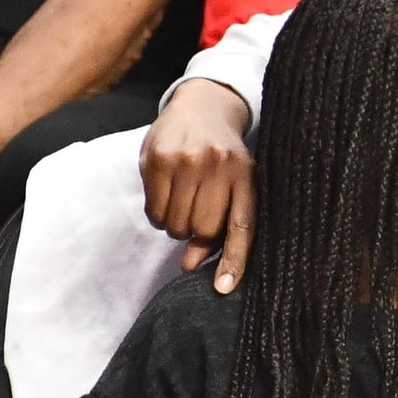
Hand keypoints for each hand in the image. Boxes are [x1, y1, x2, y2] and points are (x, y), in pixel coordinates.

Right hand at [140, 79, 255, 292]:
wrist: (201, 108)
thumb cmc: (223, 159)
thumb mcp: (233, 186)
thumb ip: (218, 228)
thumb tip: (191, 266)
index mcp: (245, 175)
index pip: (241, 227)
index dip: (233, 261)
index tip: (223, 289)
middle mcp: (217, 166)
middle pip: (202, 229)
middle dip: (196, 233)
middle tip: (196, 214)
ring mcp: (185, 161)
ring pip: (175, 224)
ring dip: (175, 225)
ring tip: (183, 202)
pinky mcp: (156, 158)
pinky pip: (153, 212)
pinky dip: (158, 215)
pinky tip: (166, 196)